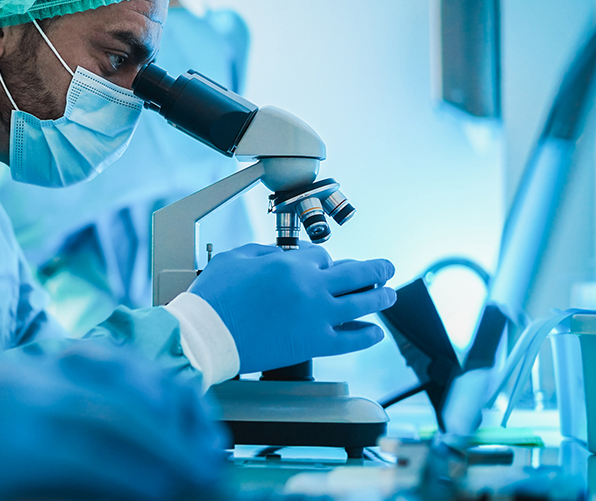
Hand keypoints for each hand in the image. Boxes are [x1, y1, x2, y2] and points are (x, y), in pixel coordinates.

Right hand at [0, 343, 226, 500]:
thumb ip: (26, 429)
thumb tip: (83, 455)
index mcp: (15, 371)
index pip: (107, 364)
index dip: (158, 393)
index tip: (188, 422)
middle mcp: (24, 378)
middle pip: (128, 386)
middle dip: (179, 422)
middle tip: (210, 457)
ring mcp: (19, 407)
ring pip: (124, 422)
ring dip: (174, 456)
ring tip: (205, 483)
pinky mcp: (15, 445)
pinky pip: (99, 459)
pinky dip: (142, 477)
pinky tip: (167, 493)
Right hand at [189, 243, 395, 373]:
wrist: (205, 336)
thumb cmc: (213, 297)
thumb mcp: (234, 258)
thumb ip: (263, 252)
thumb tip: (283, 255)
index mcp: (289, 264)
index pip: (322, 256)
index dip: (326, 261)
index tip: (326, 266)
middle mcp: (310, 286)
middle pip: (356, 273)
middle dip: (376, 269)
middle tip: (386, 268)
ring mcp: (316, 316)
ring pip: (362, 303)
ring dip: (381, 297)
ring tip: (390, 295)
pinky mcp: (314, 343)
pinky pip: (352, 339)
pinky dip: (367, 335)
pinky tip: (376, 332)